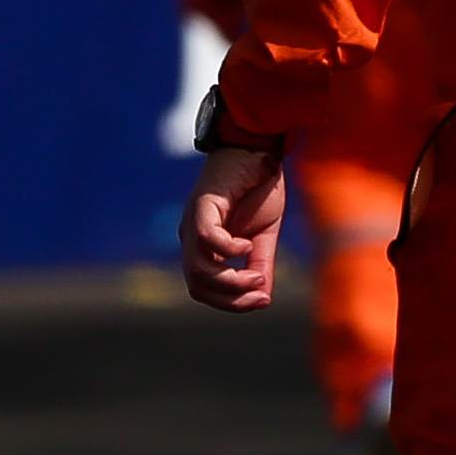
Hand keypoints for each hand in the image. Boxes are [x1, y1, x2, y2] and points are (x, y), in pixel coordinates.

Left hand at [180, 140, 289, 311]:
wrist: (256, 151)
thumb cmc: (257, 189)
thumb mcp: (264, 236)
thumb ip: (261, 265)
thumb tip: (263, 299)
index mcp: (204, 248)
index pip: (205, 290)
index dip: (231, 303)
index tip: (262, 300)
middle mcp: (191, 239)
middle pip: (197, 286)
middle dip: (230, 298)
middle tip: (260, 293)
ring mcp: (193, 223)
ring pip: (199, 269)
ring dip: (230, 280)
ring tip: (257, 276)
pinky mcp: (202, 206)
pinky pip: (207, 238)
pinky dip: (228, 249)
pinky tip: (247, 245)